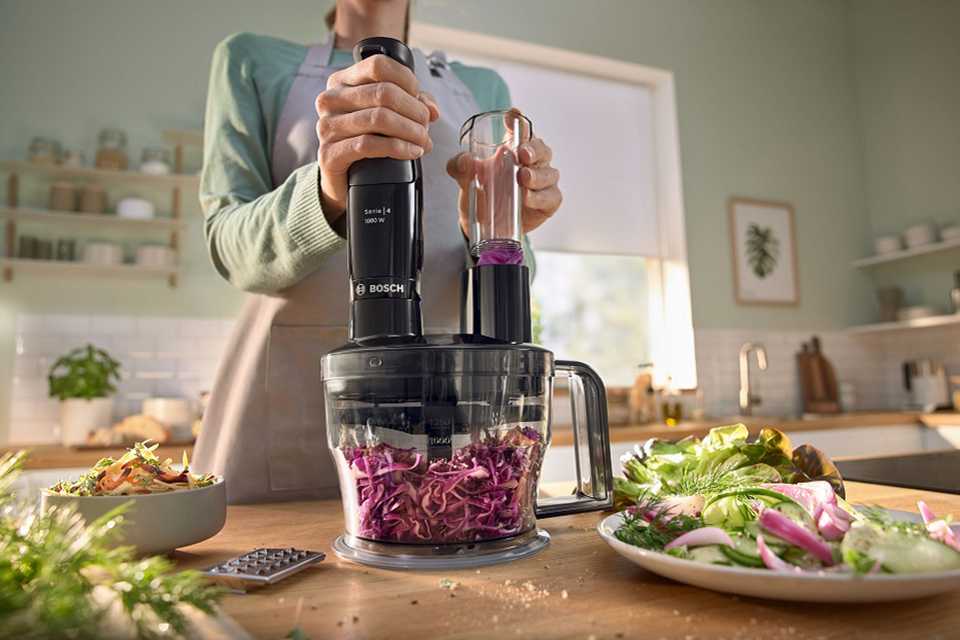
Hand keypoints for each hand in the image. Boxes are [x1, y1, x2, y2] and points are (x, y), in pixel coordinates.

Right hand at [315, 55, 439, 216]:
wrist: (342, 179)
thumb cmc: (366, 141)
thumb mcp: (388, 114)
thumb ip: (410, 103)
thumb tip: (432, 109)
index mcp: (343, 81)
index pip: (378, 65)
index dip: (407, 81)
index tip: (420, 101)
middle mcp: (330, 100)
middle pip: (383, 92)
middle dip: (414, 110)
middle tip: (426, 127)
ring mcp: (327, 126)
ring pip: (379, 118)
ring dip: (410, 131)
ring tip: (423, 142)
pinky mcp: (329, 153)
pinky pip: (368, 145)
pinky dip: (398, 148)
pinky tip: (412, 152)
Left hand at [446, 110, 560, 235]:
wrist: (485, 224)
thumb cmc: (482, 191)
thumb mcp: (464, 176)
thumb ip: (460, 166)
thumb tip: (466, 160)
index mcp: (514, 148)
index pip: (521, 129)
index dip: (519, 120)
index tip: (513, 115)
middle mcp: (533, 162)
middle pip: (541, 149)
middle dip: (534, 150)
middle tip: (522, 155)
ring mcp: (543, 182)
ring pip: (549, 173)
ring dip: (537, 175)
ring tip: (523, 178)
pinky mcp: (549, 202)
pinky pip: (551, 197)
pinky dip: (540, 197)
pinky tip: (527, 198)